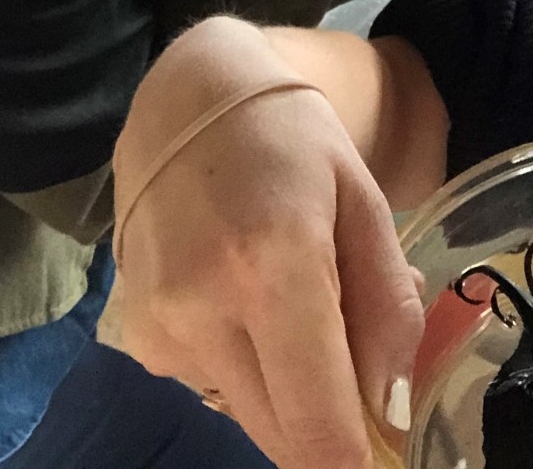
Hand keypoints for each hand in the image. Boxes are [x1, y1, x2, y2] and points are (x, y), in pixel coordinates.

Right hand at [115, 74, 421, 468]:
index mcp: (276, 264)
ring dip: (287, 389)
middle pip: (283, 433)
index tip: (383, 451)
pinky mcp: (139, 339)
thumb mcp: (364, 199)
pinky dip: (243, 365)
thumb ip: (387, 305)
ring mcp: (161, 328)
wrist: (188, 99)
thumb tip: (393, 409)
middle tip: (357, 361)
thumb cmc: (293, 140)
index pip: (316, 422)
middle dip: (329, 421)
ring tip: (295, 302)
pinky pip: (213, 386)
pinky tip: (244, 296)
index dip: (355, 459)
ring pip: (248, 413)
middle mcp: (205, 308)